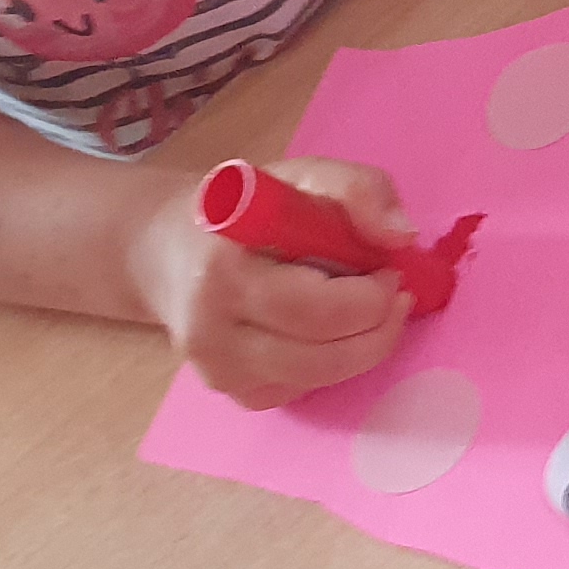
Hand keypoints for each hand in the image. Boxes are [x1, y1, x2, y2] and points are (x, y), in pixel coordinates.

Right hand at [131, 155, 413, 408]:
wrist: (167, 250)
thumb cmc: (241, 209)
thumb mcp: (300, 175)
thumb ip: (357, 189)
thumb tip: (401, 236)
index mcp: (222, 274)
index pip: (313, 310)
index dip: (370, 296)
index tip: (391, 269)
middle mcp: (210, 334)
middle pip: (320, 357)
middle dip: (379, 328)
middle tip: (398, 296)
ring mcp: (218, 372)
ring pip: (317, 379)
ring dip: (364, 347)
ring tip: (375, 310)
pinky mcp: (232, 393)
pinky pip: (304, 389)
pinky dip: (334, 363)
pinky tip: (331, 329)